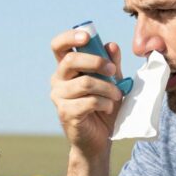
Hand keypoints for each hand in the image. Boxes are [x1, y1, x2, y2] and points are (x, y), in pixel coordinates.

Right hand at [49, 28, 124, 158]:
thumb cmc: (103, 107)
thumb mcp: (112, 82)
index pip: (58, 46)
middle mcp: (58, 81)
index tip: (87, 36)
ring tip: (117, 96)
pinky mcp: (66, 113)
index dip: (70, 37)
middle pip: (71, 61)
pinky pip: (90, 101)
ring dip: (107, 88)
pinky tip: (108, 108)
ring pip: (85, 83)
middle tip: (113, 71)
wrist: (99, 139)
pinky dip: (105, 103)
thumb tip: (111, 46)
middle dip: (97, 62)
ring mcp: (59, 98)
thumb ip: (111, 63)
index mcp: (66, 69)